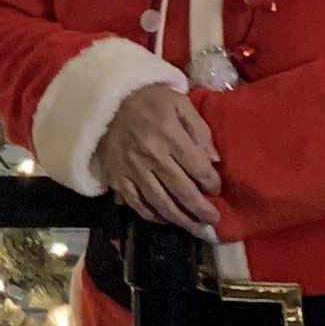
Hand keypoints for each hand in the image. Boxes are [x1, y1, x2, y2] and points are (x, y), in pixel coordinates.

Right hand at [96, 85, 221, 232]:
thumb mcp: (180, 103)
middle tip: (213, 221)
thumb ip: (199, 130)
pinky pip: (135, 203)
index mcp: (169, 134)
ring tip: (194, 227)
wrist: (107, 98)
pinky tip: (164, 219)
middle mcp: (151, 155)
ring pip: (160, 202)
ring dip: (180, 219)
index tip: (217, 190)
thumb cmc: (149, 99)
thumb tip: (215, 160)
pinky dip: (151, 215)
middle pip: (182, 190)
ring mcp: (132, 169)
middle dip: (201, 210)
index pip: (198, 168)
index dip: (212, 183)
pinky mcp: (116, 176)